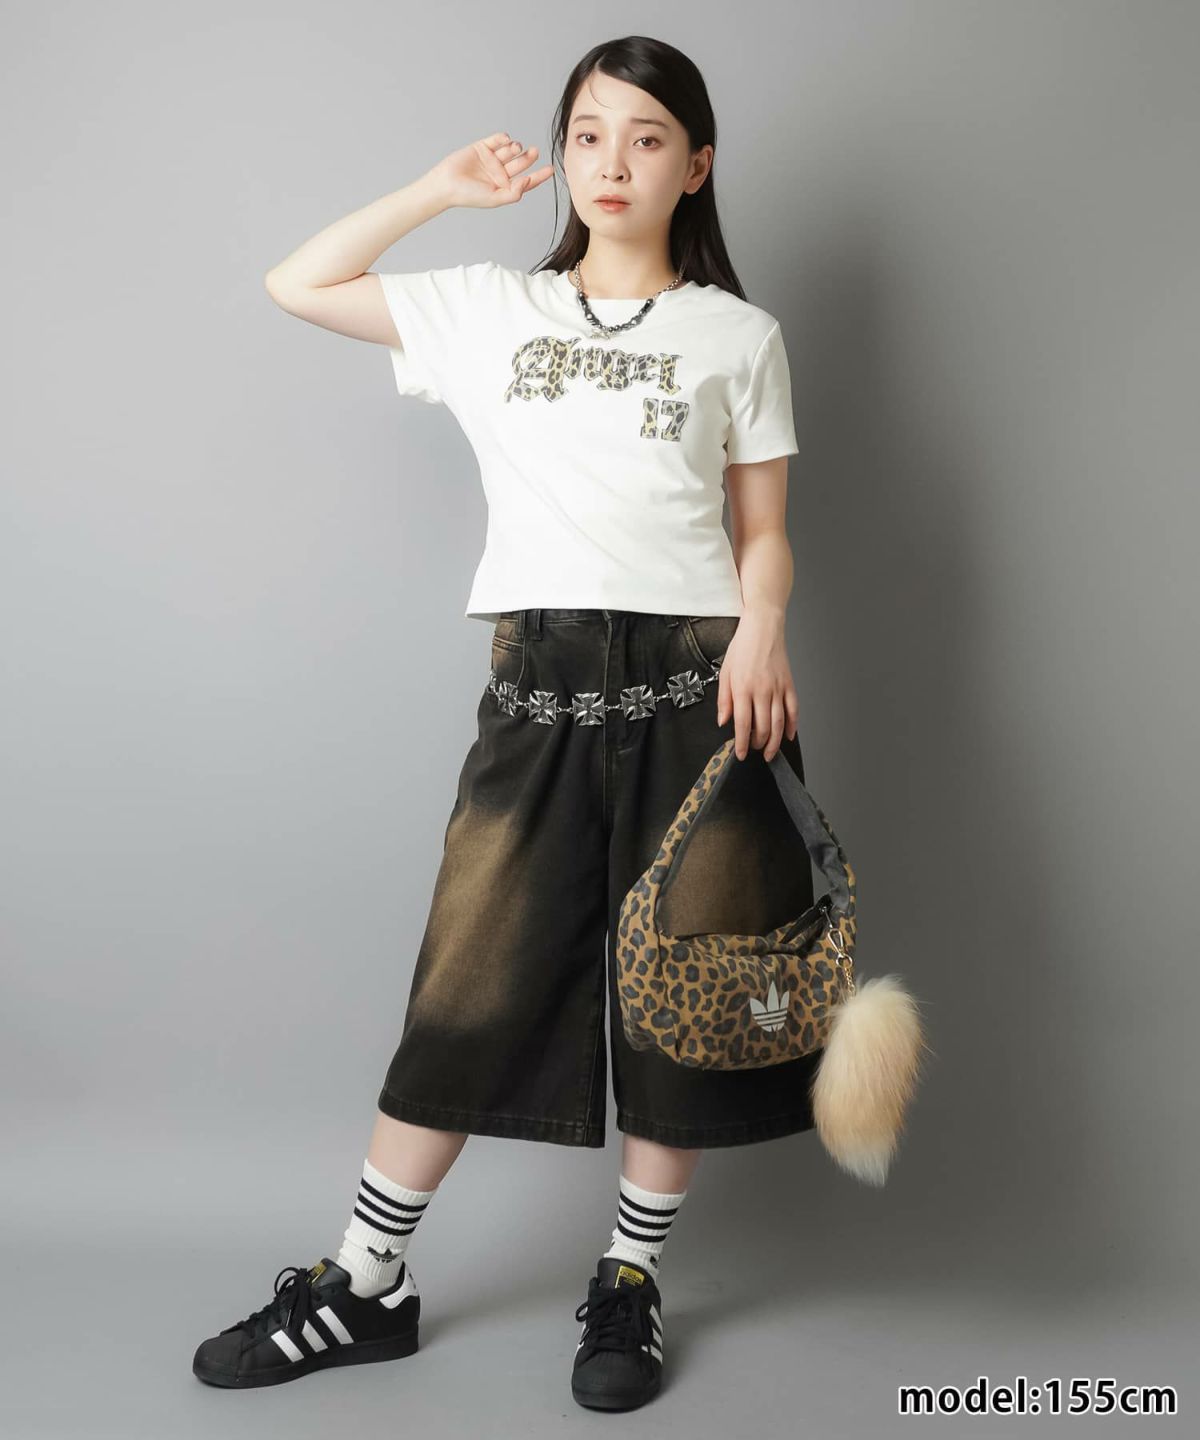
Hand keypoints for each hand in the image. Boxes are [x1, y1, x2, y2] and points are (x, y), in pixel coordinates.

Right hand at [427, 131, 553, 209]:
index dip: (539, 176)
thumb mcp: (495, 199)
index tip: (551, 169)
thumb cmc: (469, 195)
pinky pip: (497, 140)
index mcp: (505, 186)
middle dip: (529, 157)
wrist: (446, 184)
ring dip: (515, 147)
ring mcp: (491, 159)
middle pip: (520, 163)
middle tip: (534, 151)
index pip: (526, 180)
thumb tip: (527, 182)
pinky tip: (506, 139)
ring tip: (515, 148)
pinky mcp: (482, 147)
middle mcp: (500, 173)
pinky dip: (503, 138)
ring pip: (510, 150)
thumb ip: (514, 193)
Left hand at [714, 613, 799, 761]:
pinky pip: (793, 710)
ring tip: (770, 752)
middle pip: (763, 727)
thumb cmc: (742, 647)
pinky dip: (792, 726)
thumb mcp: (725, 672)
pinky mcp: (789, 684)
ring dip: (775, 742)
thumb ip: (724, 699)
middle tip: (754, 750)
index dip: (742, 743)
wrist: (763, 628)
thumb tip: (723, 721)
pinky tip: (787, 736)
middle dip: (758, 744)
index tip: (740, 754)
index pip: (742, 724)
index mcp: (743, 688)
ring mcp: (778, 688)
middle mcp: (762, 690)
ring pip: (779, 723)